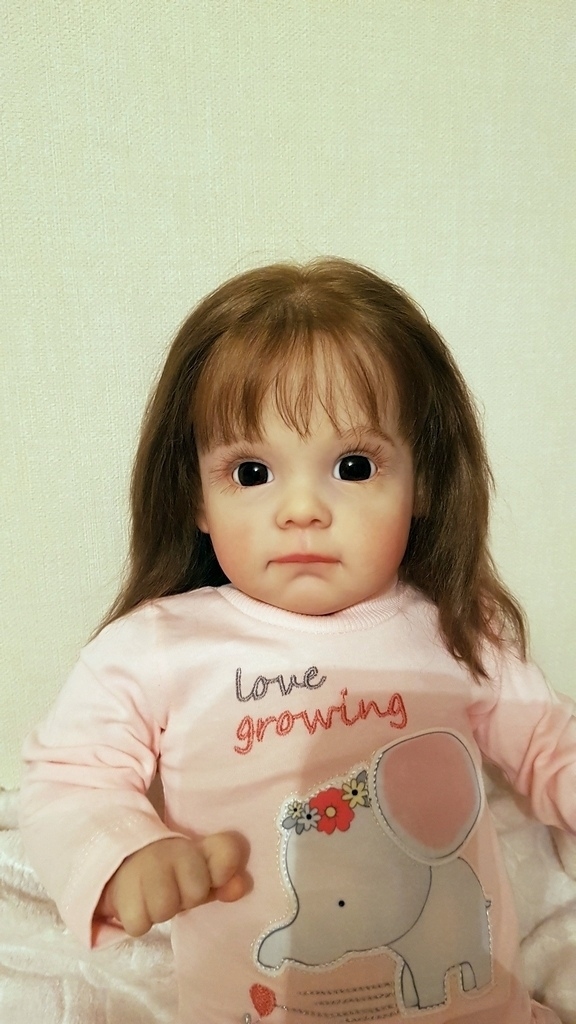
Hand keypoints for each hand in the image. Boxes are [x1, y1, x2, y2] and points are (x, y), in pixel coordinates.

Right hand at [95, 833, 247, 936]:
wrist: (120, 861)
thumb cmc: (169, 873)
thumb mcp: (200, 872)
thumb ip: (224, 878)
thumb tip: (239, 888)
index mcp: (195, 843)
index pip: (226, 852)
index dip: (222, 871)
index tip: (212, 878)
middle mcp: (170, 849)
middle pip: (195, 893)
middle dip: (186, 898)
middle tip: (173, 889)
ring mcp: (144, 868)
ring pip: (166, 910)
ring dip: (160, 911)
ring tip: (153, 897)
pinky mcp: (121, 893)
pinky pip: (140, 925)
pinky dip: (138, 921)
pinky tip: (136, 904)